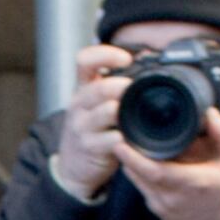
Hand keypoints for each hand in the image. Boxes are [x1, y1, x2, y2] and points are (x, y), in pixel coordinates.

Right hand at [50, 43, 137, 198]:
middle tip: (134, 89)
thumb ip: (114, 81)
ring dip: (122, 111)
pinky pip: (110, 140)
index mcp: (83, 87)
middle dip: (120, 86)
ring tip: (132, 113)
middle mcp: (79, 104)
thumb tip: (147, 56)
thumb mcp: (95, 102)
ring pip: (105, 113)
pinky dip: (122, 138)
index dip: (105, 55)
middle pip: (98, 88)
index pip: (85, 60)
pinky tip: (129, 138)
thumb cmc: (92, 127)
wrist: (73, 164)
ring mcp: (83, 127)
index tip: (126, 60)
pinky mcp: (90, 148)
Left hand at [121, 98, 219, 219]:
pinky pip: (140, 184)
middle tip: (121, 131)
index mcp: (193, 183)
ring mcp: (161, 205)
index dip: (134, 158)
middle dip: (127, 152)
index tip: (120, 141)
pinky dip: (136, 169)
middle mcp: (172, 197)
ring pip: (136, 178)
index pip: (155, 172)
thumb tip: (209, 112)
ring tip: (128, 139)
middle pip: (139, 173)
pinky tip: (140, 155)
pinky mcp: (155, 207)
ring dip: (130, 160)